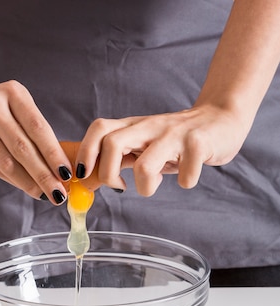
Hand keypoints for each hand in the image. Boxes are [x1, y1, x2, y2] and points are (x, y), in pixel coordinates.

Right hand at [0, 80, 71, 203]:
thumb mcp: (10, 107)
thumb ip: (31, 132)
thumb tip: (58, 167)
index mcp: (13, 93)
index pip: (39, 128)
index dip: (54, 154)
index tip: (69, 174)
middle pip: (24, 147)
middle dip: (45, 174)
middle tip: (60, 193)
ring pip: (8, 161)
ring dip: (29, 182)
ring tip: (46, 194)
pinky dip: (13, 180)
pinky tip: (27, 188)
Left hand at [74, 105, 252, 195]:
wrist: (222, 119)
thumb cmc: (176, 139)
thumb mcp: (144, 143)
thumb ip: (118, 157)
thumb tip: (87, 179)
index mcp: (133, 126)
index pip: (99, 129)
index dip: (85, 152)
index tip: (83, 176)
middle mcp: (150, 127)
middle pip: (113, 144)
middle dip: (109, 174)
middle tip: (120, 186)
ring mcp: (174, 134)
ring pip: (145, 166)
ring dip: (146, 186)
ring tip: (155, 183)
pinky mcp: (199, 143)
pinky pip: (185, 176)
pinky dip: (186, 182)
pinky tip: (188, 175)